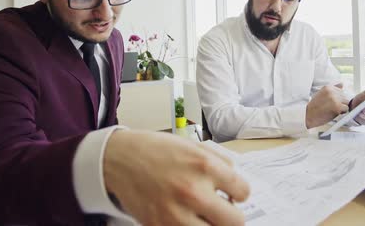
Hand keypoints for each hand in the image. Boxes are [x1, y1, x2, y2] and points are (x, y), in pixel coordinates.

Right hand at [103, 130, 249, 224]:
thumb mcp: (194, 146)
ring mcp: (176, 213)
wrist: (121, 159)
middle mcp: (193, 191)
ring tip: (205, 215)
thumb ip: (220, 164)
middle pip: (235, 221)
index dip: (238, 192)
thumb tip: (237, 186)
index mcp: (204, 166)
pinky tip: (187, 218)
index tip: (231, 193)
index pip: (243, 192)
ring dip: (212, 224)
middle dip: (231, 215)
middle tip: (222, 209)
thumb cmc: (157, 150)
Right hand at [306, 84, 348, 128]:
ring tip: (332, 110)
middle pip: (345, 97)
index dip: (338, 99)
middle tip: (331, 107)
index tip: (331, 103)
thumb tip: (342, 84)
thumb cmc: (314, 107)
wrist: (308, 115)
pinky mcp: (337, 106)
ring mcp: (335, 98)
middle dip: (341, 103)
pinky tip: (334, 113)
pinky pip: (346, 109)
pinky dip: (342, 112)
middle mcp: (331, 91)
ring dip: (342, 108)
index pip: (341, 91)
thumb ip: (333, 89)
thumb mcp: (322, 94)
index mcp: (328, 87)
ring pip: (346, 103)